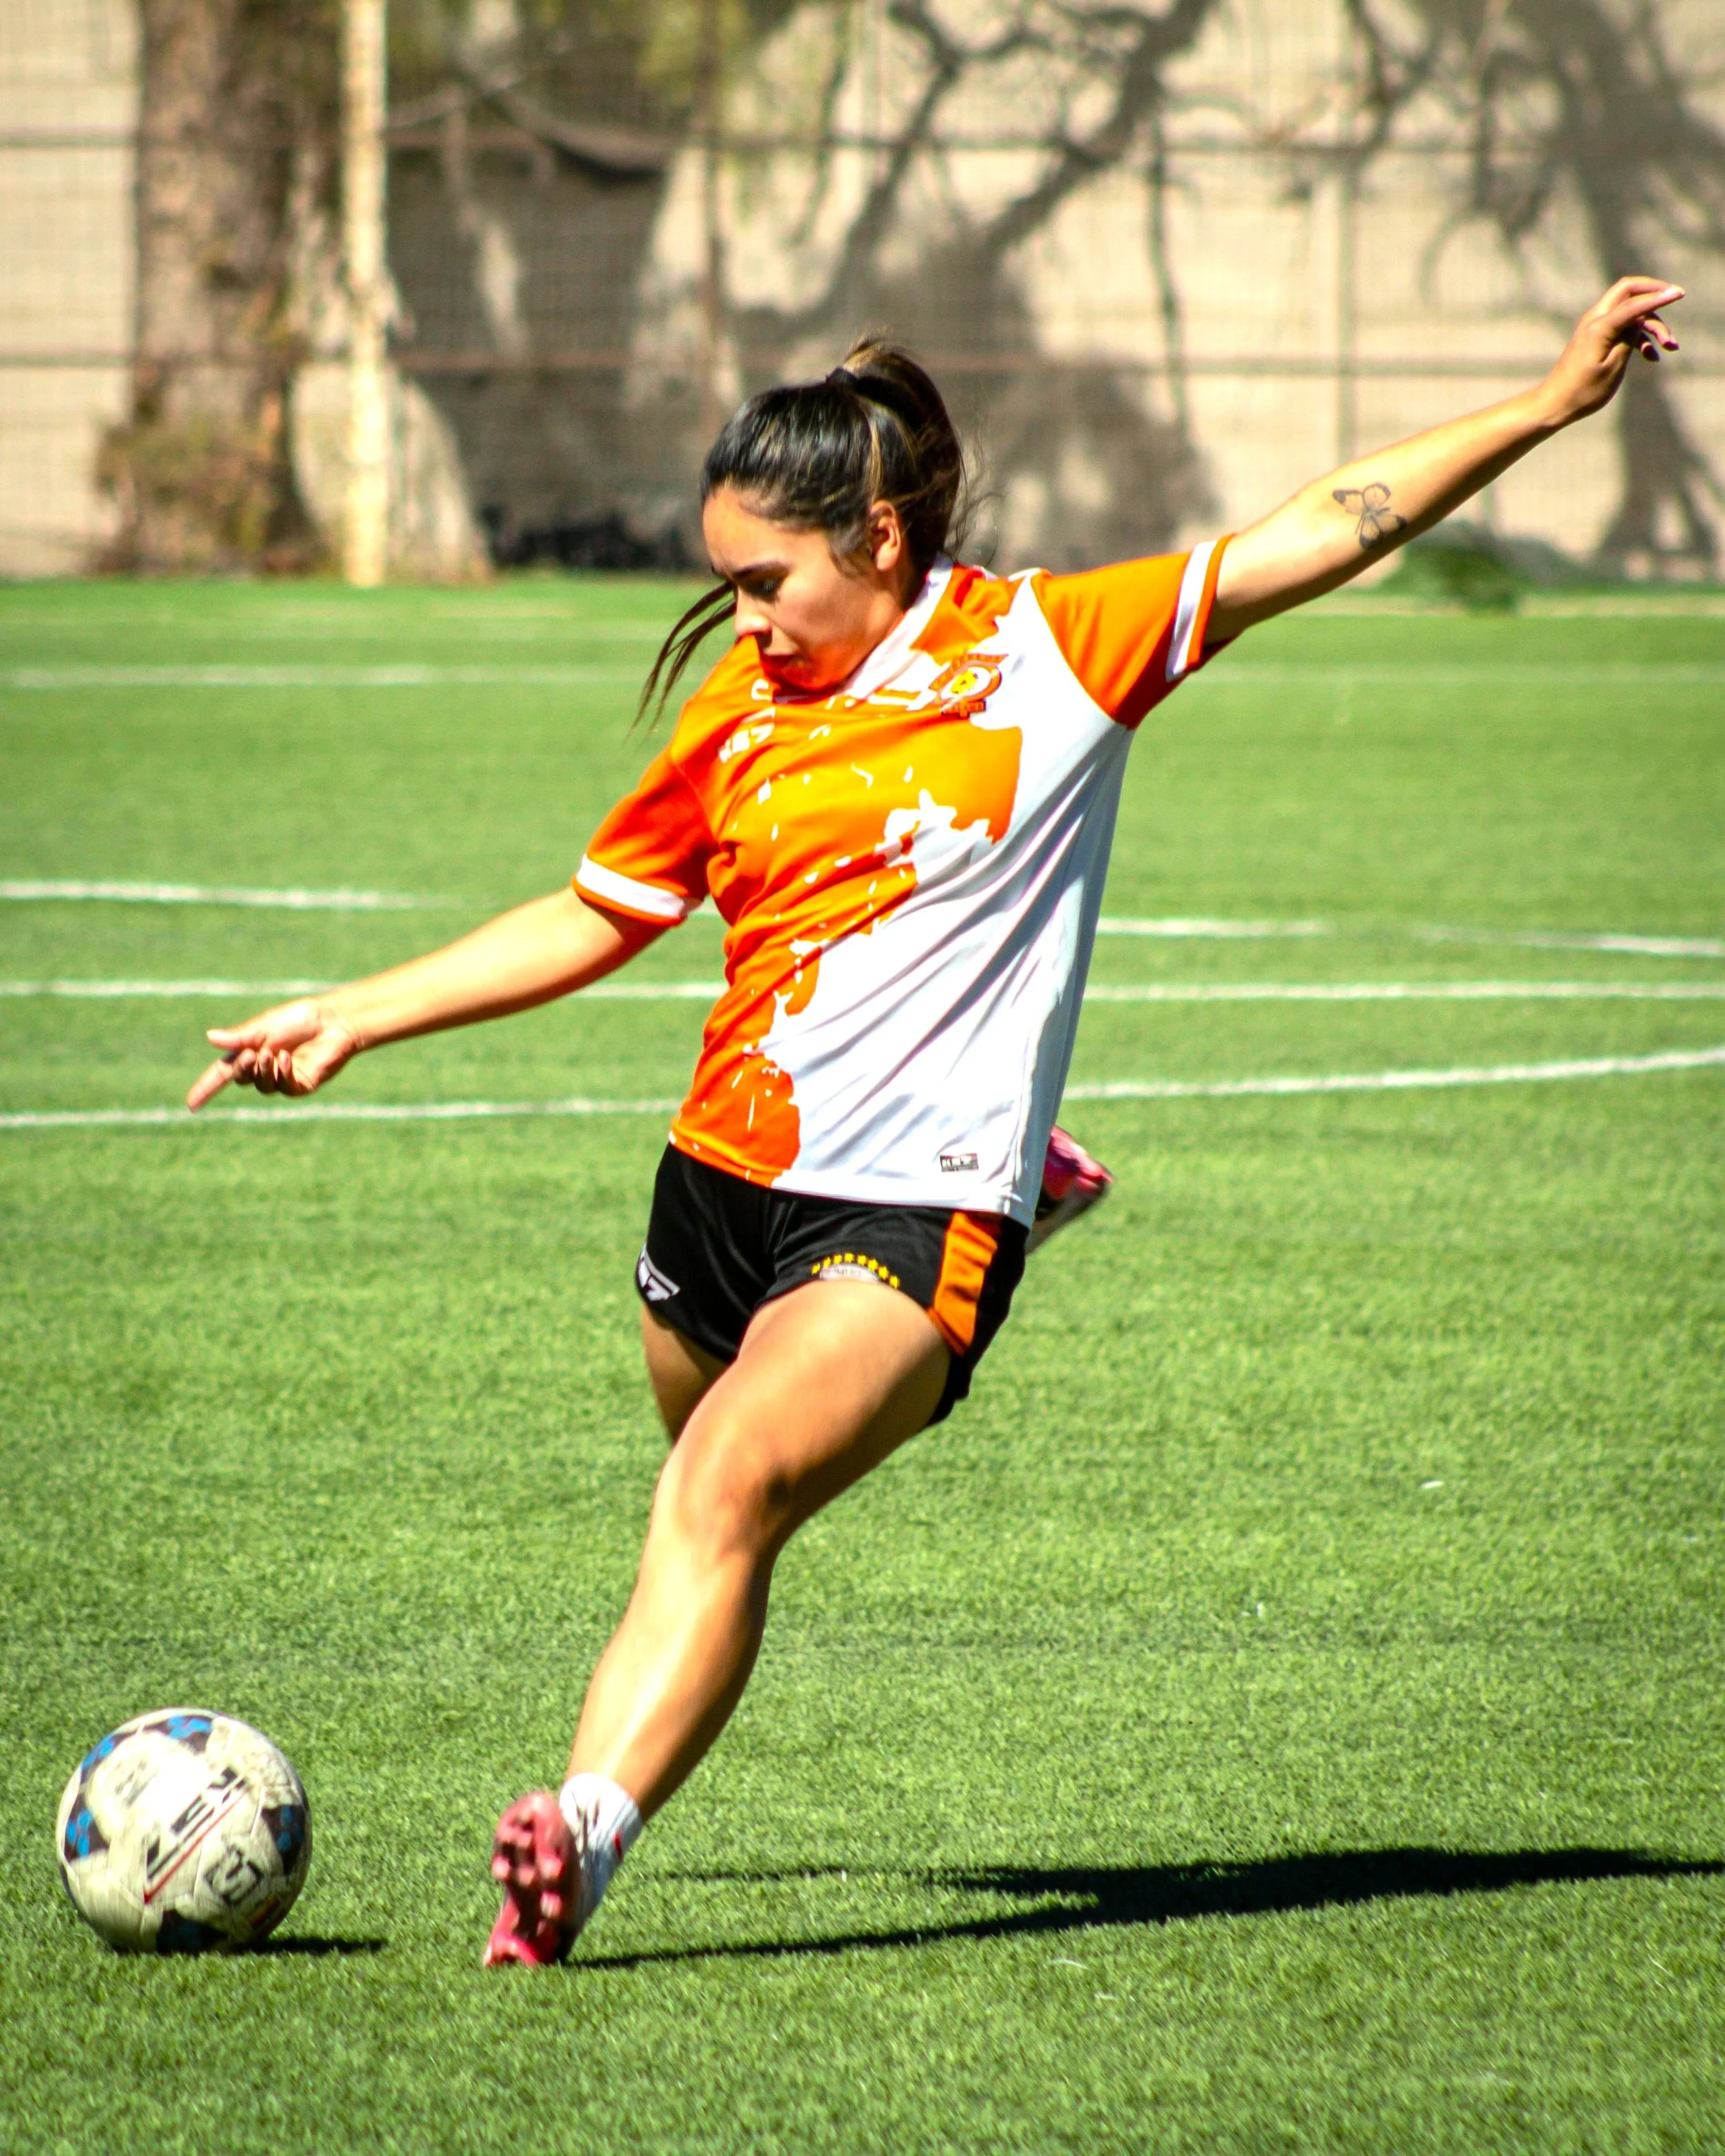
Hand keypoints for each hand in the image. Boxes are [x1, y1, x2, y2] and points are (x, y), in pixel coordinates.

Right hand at [186, 999, 362, 1111]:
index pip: (223, 1074)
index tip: (191, 1105)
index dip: (206, 1088)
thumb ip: (240, 1037)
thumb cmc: (299, 1019)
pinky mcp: (301, 1085)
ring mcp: (283, 1078)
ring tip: (273, 1053)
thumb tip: (210, 1038)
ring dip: (264, 1071)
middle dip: (243, 1069)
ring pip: (262, 1086)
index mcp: (250, 1051)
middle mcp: (264, 1067)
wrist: (333, 1021)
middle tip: (252, 1054)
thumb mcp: (265, 1026)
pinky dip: (281, 1074)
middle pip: (242, 1079)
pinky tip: (286, 1059)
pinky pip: (284, 1087)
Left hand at [1540, 276, 1682, 425]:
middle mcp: (1595, 320)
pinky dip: (1639, 337)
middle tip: (1675, 299)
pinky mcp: (1597, 336)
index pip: (1633, 302)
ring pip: (1630, 311)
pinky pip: (1623, 327)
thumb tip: (1641, 316)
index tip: (1680, 293)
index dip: (1658, 296)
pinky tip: (1652, 357)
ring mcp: (1595, 327)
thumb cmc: (1583, 391)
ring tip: (1670, 347)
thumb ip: (1629, 338)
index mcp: (1599, 327)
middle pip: (1629, 291)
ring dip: (1651, 325)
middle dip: (1653, 294)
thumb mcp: (1613, 367)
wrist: (1555, 404)